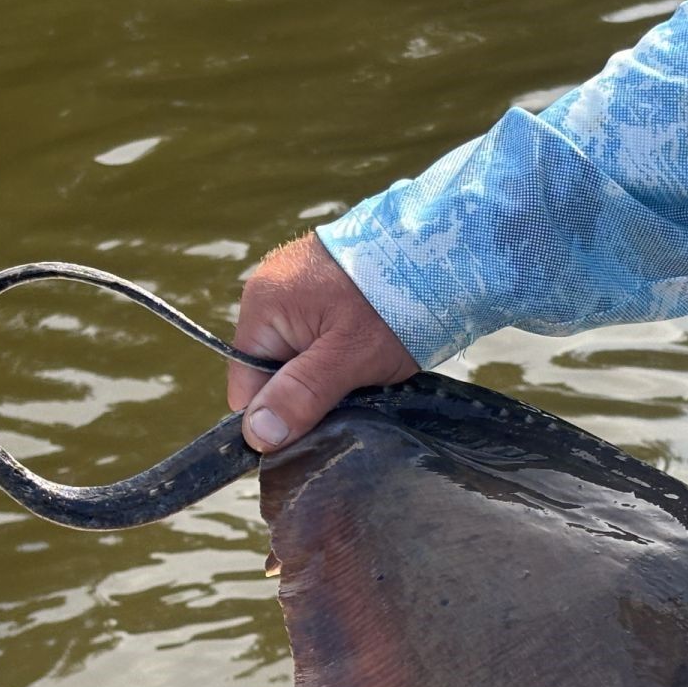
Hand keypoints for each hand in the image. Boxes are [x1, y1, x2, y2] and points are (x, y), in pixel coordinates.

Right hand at [228, 233, 418, 450]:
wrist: (441, 251)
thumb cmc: (393, 302)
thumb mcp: (348, 358)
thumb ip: (301, 395)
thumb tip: (256, 436)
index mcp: (262, 306)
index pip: (246, 386)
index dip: (276, 418)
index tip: (313, 431)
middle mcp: (271, 292)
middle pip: (274, 372)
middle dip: (307, 395)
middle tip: (351, 395)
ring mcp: (299, 286)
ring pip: (301, 358)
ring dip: (329, 376)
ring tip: (366, 373)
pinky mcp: (327, 285)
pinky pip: (321, 336)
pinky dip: (344, 353)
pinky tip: (372, 351)